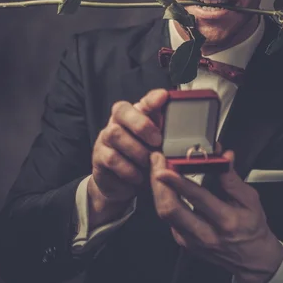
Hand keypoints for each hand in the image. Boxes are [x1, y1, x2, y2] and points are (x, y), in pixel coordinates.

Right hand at [88, 88, 168, 227]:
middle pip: (121, 111)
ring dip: (136, 150)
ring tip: (148, 163)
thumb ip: (166, 132)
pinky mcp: (98, 157)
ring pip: (115, 134)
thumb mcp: (157, 147)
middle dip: (141, 125)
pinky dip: (129, 169)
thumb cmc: (143, 159)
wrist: (122, 184)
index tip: (164, 97)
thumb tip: (183, 122)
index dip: (152, 98)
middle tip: (157, 142)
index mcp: (135, 115)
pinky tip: (139, 176)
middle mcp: (116, 122)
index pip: (142, 101)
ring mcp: (105, 138)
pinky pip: (112, 158)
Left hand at [150, 149, 282, 282]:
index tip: (166, 168)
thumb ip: (233, 179)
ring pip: (165, 214)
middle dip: (159, 183)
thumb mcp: (250, 200)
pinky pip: (168, 219)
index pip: (197, 198)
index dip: (178, 182)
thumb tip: (224, 156)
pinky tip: (164, 186)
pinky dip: (163, 200)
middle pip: (171, 209)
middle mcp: (205, 234)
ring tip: (157, 169)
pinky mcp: (184, 243)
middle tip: (156, 161)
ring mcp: (192, 241)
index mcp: (226, 221)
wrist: (251, 258)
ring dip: (158, 190)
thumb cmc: (252, 227)